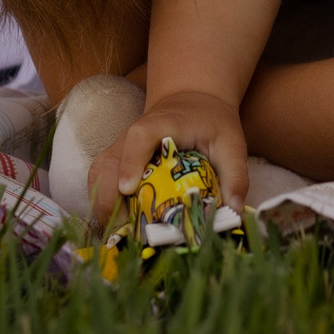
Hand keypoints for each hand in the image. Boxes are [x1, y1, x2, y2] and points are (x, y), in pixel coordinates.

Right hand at [91, 89, 249, 215]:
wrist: (192, 101)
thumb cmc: (211, 122)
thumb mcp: (232, 143)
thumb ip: (235, 174)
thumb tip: (233, 209)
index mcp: (160, 124)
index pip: (138, 137)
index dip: (130, 162)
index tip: (128, 189)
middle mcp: (132, 134)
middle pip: (108, 162)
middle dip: (109, 197)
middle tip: (127, 230)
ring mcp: (120, 147)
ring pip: (97, 174)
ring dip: (102, 204)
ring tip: (121, 232)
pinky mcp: (115, 159)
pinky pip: (98, 181)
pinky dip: (101, 202)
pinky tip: (118, 223)